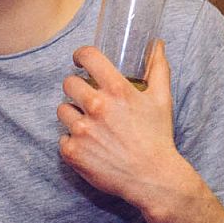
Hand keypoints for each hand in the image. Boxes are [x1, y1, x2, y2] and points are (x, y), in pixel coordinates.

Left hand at [57, 41, 189, 209]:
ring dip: (72, 115)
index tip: (80, 61)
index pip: (88, 57)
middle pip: (68, 83)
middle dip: (76, 89)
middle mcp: (96, 107)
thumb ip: (158, 69)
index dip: (81, 55)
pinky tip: (89, 146)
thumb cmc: (157, 137)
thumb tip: (157, 44)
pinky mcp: (72, 151)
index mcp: (117, 90)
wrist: (152, 178)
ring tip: (90, 125)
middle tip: (87, 99)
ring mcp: (81, 130)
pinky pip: (62, 138)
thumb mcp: (162, 99)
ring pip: (62, 110)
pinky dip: (72, 141)